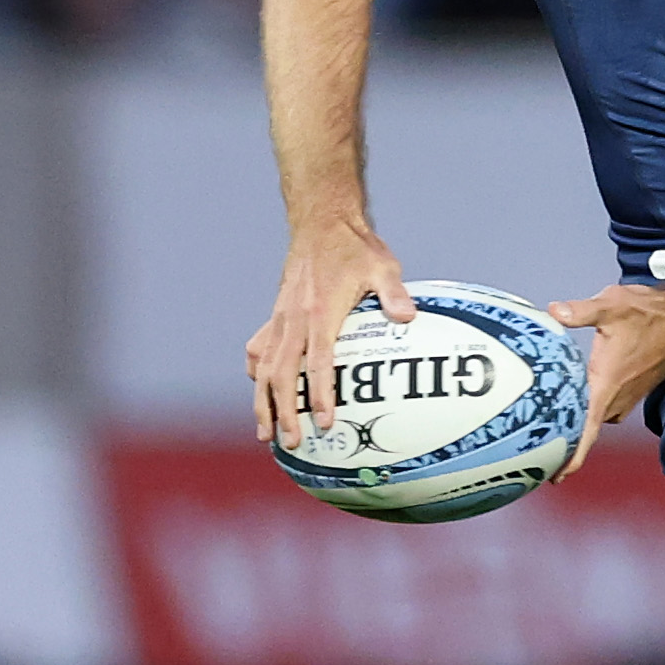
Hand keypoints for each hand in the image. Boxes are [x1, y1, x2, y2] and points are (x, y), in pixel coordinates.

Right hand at [247, 229, 413, 449]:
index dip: (320, 393)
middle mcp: (294, 318)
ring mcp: (281, 318)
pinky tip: (260, 390)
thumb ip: (393, 293)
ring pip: (263, 367)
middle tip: (293, 442)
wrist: (321, 221)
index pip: (318, 361)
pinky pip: (259, 349)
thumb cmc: (355, 247)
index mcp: (320, 311)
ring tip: (267, 434)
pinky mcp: (276, 315)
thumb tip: (408, 318)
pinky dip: (256, 373)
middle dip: (285, 411)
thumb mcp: (383, 266)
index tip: (324, 422)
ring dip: (264, 402)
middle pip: (282, 373)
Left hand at [547, 283, 664, 475]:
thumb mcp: (610, 307)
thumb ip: (579, 311)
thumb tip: (554, 311)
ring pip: (600, 418)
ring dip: (583, 425)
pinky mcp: (634, 388)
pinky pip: (609, 408)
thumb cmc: (651, 316)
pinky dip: (594, 410)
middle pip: (589, 430)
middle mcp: (617, 396)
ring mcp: (628, 394)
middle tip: (543, 456)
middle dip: (569, 443)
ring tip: (559, 431)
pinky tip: (582, 400)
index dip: (573, 457)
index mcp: (607, 384)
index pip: (588, 430)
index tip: (558, 477)